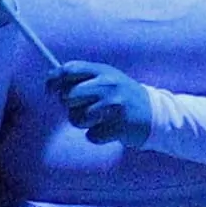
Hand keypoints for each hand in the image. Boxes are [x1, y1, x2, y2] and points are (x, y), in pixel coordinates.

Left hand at [49, 60, 163, 149]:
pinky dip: (97, 136)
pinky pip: (91, 136)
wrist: (155, 115)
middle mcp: (109, 85)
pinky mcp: (119, 126)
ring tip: (99, 119)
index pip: (70, 69)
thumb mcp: (107, 79)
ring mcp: (114, 105)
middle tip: (82, 108)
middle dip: (70, 106)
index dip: (54, 80)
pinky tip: (110, 129)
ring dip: (84, 123)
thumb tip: (51, 80)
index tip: (50, 90)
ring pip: (77, 118)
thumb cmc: (123, 97)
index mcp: (104, 71)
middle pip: (69, 96)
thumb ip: (83, 77)